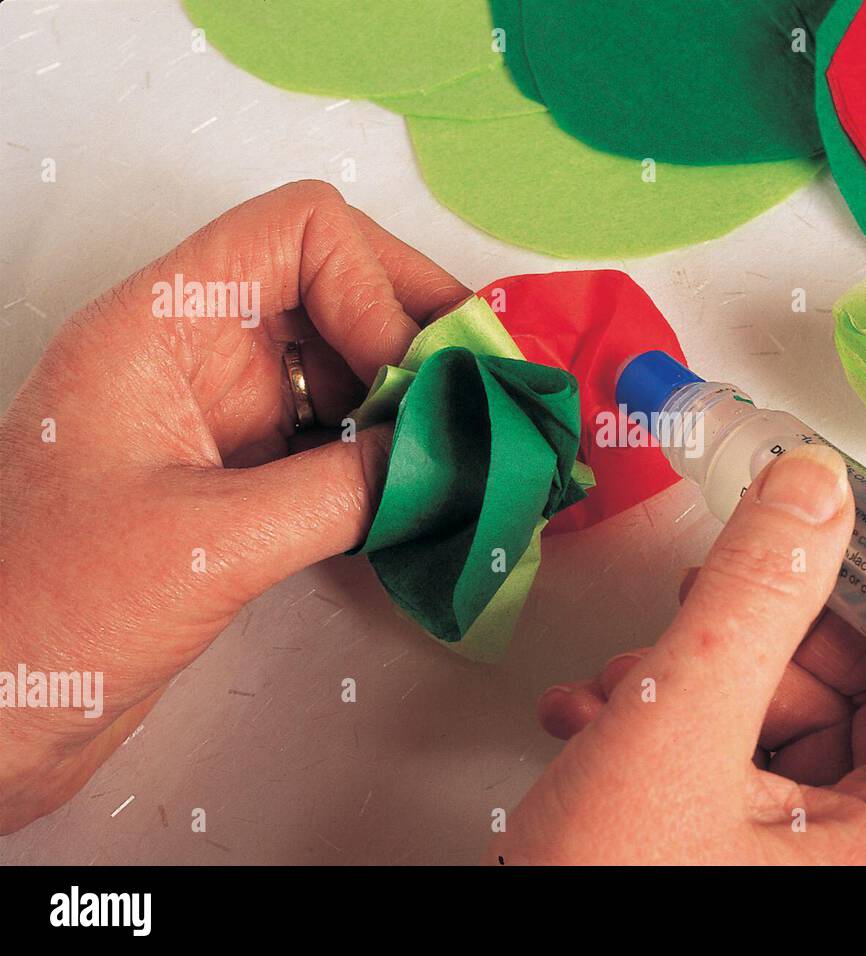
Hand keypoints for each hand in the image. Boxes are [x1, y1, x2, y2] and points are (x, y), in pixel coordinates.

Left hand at [0, 180, 467, 832]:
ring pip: (344, 368)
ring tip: (479, 451)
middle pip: (337, 290)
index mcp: (161, 327)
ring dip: (415, 402)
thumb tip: (450, 459)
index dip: (375, 286)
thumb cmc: (46, 617)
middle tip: (489, 401)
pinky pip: (333, 442)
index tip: (416, 380)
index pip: (299, 233)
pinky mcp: (236, 483)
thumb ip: (342, 492)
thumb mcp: (210, 544)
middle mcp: (196, 355)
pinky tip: (432, 494)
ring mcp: (219, 419)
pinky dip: (389, 459)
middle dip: (420, 338)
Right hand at [492, 445, 865, 863]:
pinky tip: (601, 717)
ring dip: (705, 680)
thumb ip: (752, 600)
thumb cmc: (601, 900)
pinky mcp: (738, 863)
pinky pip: (739, 769)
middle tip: (724, 600)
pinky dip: (677, 728)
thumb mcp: (677, 730)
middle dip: (780, 641)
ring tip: (628, 679)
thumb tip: (814, 495)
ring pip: (790, 729)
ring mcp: (800, 867)